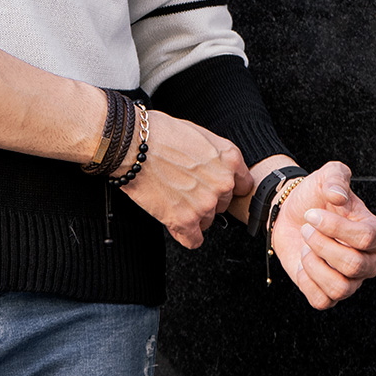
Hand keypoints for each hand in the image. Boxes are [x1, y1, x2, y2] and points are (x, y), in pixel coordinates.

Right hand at [121, 111, 253, 248]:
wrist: (132, 144)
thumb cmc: (159, 134)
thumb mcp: (199, 134)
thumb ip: (217, 155)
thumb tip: (220, 169)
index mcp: (229, 159)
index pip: (242, 185)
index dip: (226, 186)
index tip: (214, 186)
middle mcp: (222, 183)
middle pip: (222, 204)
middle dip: (206, 198)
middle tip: (184, 186)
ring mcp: (205, 203)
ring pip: (207, 221)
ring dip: (193, 214)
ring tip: (173, 196)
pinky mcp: (185, 220)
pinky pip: (193, 240)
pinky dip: (184, 234)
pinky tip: (173, 220)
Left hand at [268, 161, 375, 309]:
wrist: (292, 214)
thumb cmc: (316, 197)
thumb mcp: (327, 176)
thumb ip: (336, 178)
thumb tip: (338, 196)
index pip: (366, 238)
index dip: (334, 227)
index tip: (312, 214)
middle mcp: (369, 261)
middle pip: (353, 265)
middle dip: (321, 244)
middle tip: (306, 228)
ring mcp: (352, 281)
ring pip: (340, 288)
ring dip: (313, 264)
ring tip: (306, 246)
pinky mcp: (329, 294)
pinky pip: (322, 301)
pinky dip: (306, 281)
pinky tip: (303, 262)